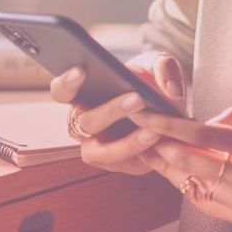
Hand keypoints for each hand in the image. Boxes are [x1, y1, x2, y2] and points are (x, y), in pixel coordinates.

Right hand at [49, 49, 186, 176]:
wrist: (167, 114)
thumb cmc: (150, 84)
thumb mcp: (157, 66)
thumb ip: (163, 66)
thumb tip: (169, 88)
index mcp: (83, 96)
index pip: (62, 91)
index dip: (66, 83)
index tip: (81, 71)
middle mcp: (85, 124)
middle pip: (87, 122)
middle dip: (111, 111)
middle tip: (137, 99)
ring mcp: (98, 147)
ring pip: (102, 152)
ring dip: (127, 143)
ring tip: (153, 132)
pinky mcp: (118, 164)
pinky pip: (125, 164)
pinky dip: (142, 155)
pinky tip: (160, 144)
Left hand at [128, 106, 231, 226]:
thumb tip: (202, 123)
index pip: (199, 136)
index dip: (166, 126)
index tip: (144, 115)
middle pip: (188, 162)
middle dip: (159, 146)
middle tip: (139, 132)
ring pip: (192, 185)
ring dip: (169, 169)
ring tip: (153, 152)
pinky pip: (204, 203)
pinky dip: (189, 188)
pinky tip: (181, 174)